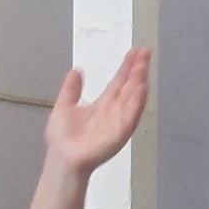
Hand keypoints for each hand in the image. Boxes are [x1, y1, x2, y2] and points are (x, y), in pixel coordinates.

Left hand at [45, 47, 151, 178]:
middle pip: (129, 86)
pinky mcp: (120, 131)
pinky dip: (138, 101)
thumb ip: (71, 89)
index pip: (119, 82)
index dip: (127, 67)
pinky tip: (142, 87)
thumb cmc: (63, 137)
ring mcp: (119, 120)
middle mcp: (115, 110)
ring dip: (140, 81)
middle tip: (145, 50)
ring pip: (133, 97)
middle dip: (138, 69)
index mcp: (103, 104)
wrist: (62, 157)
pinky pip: (132, 114)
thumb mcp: (64, 106)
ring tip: (144, 64)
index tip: (136, 51)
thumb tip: (76, 70)